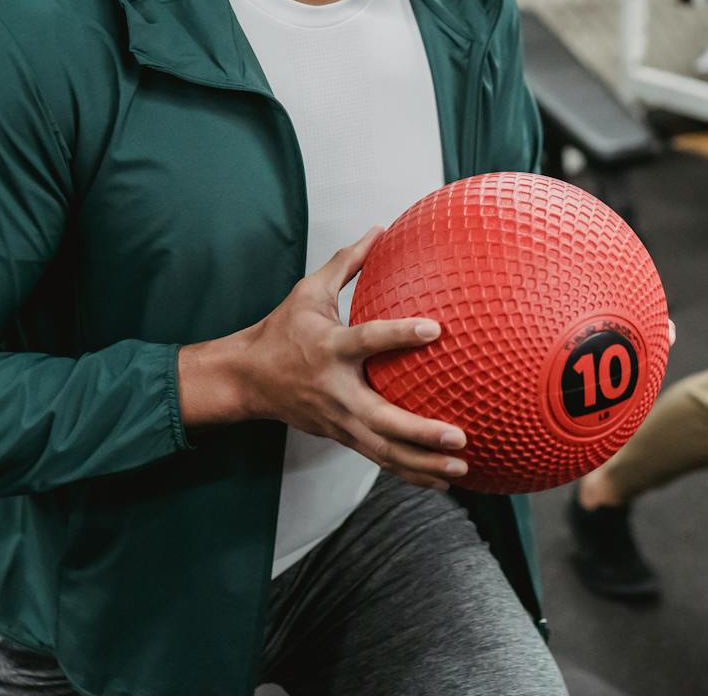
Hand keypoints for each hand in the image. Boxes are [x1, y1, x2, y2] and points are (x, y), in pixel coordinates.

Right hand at [236, 227, 468, 489]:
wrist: (246, 379)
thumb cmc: (281, 331)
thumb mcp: (308, 291)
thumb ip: (347, 262)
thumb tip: (380, 228)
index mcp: (328, 349)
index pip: (368, 339)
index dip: (399, 335)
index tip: (435, 328)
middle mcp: (335, 390)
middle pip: (381, 419)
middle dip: (420, 432)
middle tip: (459, 435)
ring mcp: (337, 420)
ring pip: (383, 450)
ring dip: (422, 462)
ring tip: (461, 466)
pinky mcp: (340, 436)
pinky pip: (379, 458)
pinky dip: (410, 472)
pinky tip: (443, 479)